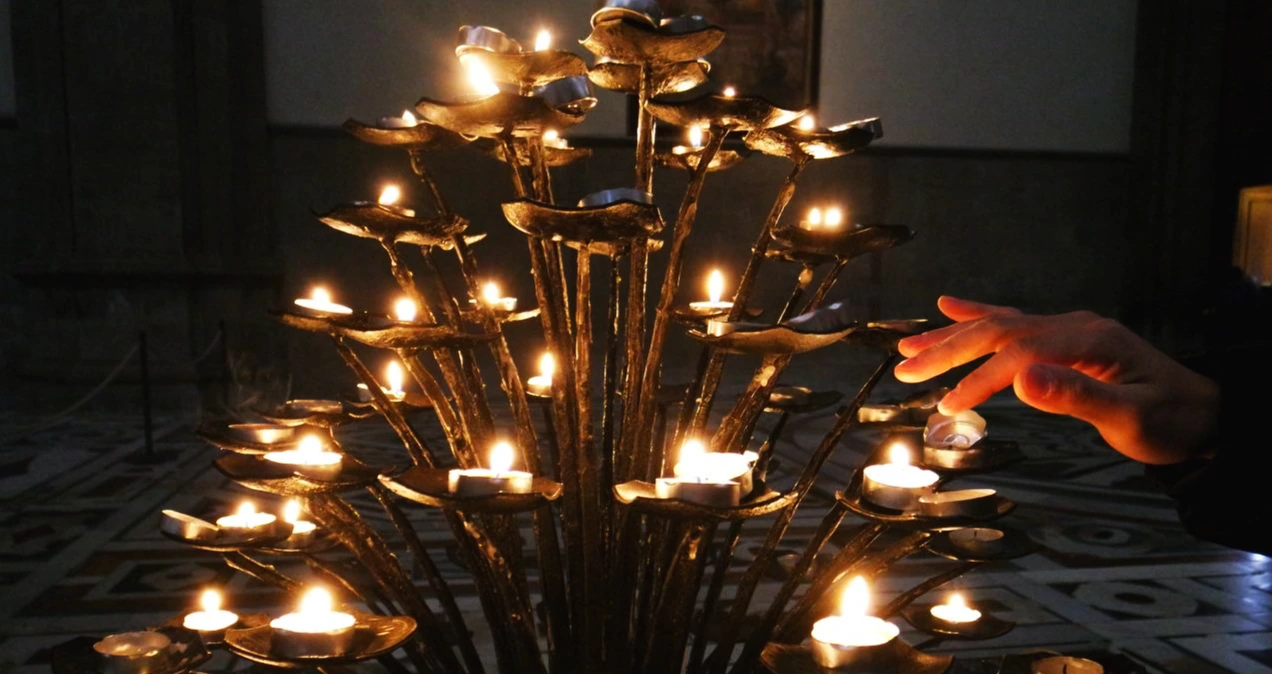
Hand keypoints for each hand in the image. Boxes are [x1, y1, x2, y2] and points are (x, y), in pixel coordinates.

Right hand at [893, 296, 1218, 464]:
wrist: (1204, 415)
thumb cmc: (1173, 422)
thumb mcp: (1132, 420)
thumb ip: (1077, 397)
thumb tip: (1023, 380)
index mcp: (1091, 341)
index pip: (1020, 354)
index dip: (980, 378)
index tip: (947, 403)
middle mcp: (1075, 326)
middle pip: (1000, 331)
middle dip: (948, 350)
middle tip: (904, 370)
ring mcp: (1069, 328)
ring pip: (999, 324)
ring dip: (951, 336)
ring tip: (908, 348)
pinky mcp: (1064, 338)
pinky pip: (1013, 321)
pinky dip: (977, 315)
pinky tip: (948, 307)